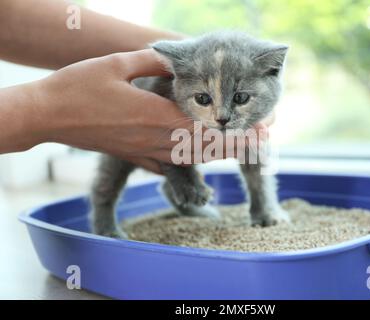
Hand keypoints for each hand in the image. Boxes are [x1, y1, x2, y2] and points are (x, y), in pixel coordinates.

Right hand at [24, 49, 270, 172]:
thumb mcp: (116, 64)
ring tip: (241, 149)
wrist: (48, 116)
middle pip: (206, 147)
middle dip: (238, 144)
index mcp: (155, 116)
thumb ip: (152, 61)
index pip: (207, 127)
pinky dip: (192, 160)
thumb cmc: (78, 87)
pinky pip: (170, 163)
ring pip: (192, 157)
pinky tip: (201, 159)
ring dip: (220, 154)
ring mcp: (146, 151)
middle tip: (263, 140)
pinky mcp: (136, 156)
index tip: (261, 129)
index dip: (237, 130)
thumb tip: (178, 56)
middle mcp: (155, 139)